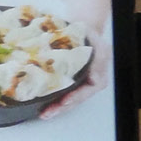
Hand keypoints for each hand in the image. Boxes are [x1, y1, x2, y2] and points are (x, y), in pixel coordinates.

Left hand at [35, 0, 114, 117]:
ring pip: (71, 97)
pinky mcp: (70, 80)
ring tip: (43, 113)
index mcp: (98, 67)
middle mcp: (92, 76)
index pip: (90, 87)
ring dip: (57, 106)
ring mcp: (81, 80)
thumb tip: (91, 77)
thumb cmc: (83, 30)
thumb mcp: (88, 36)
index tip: (65, 100)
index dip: (77, 95)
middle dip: (63, 106)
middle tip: (47, 113)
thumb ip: (88, 51)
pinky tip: (41, 104)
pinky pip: (64, 92)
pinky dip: (53, 99)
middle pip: (79, 96)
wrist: (79, 27)